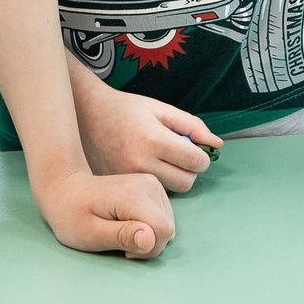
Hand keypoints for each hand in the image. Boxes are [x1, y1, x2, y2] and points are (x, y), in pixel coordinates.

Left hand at [35, 164, 176, 258]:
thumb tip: (150, 239)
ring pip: (166, 224)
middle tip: (117, 242)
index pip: (163, 230)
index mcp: (134, 196)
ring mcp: (152, 184)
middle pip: (167, 228)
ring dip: (148, 236)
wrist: (65, 188)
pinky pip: (162, 217)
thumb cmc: (72, 214)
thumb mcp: (90, 233)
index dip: (147, 248)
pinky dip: (149, 228)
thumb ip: (122, 236)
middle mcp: (149, 185)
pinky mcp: (153, 187)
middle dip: (148, 244)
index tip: (123, 249)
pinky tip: (128, 225)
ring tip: (120, 232)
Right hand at [77, 81, 219, 191]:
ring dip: (173, 178)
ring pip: (169, 192)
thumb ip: (192, 125)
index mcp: (153, 139)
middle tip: (179, 156)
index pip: (195, 161)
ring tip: (161, 160)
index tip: (196, 150)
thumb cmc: (126, 109)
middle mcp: (140, 162)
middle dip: (189, 170)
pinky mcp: (119, 186)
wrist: (87, 116)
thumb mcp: (161, 109)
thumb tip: (216, 144)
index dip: (202, 157)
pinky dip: (154, 184)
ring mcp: (127, 177)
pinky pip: (149, 194)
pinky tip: (146, 167)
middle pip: (185, 182)